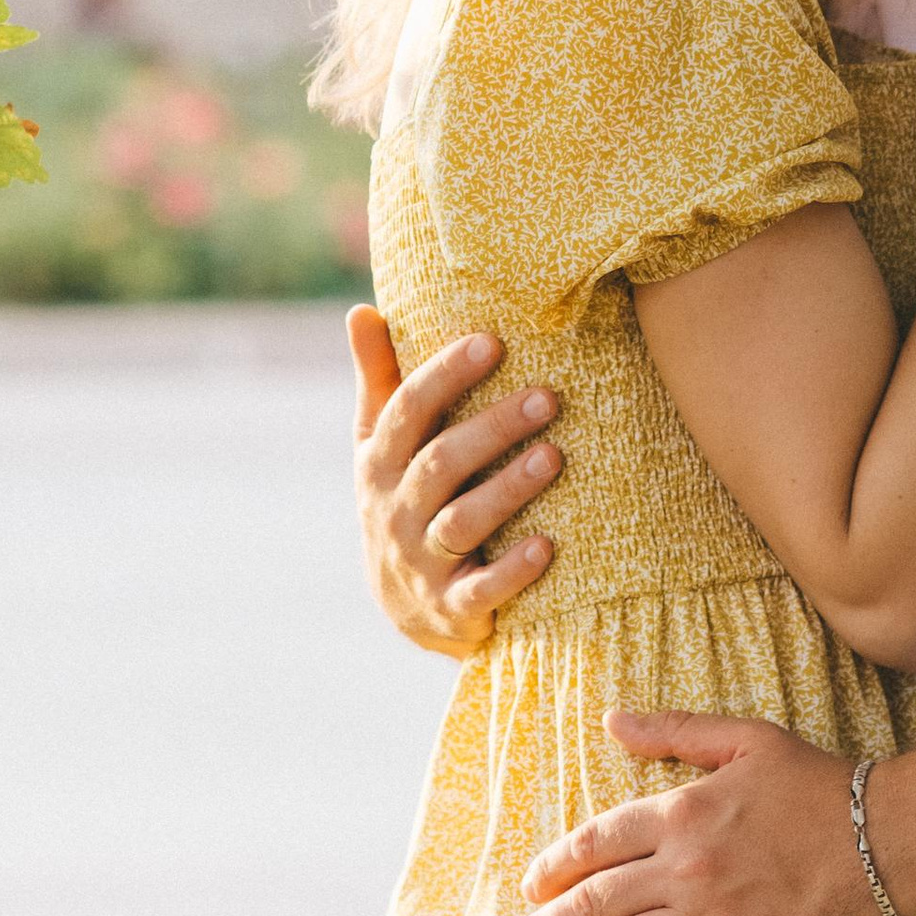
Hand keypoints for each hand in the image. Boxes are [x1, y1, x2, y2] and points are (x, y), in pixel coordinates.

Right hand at [348, 307, 559, 657]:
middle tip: (547, 397)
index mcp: (379, 464)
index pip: (408, 412)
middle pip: (440, 463)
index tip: (492, 342)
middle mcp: (394, 511)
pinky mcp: (452, 606)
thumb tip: (360, 309)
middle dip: (492, 428)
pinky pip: (481, 589)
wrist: (404, 606)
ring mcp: (421, 561)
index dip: (446, 376)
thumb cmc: (402, 499)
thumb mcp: (380, 446)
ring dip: (507, 490)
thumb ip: (380, 380)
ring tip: (554, 457)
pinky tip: (547, 546)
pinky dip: (513, 570)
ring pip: (462, 522)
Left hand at [511, 709, 887, 915]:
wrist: (889, 839)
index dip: (553, 868)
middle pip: (595, 902)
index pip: (594, 843)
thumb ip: (673, 731)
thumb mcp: (745, 739)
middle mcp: (687, 869)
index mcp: (682, 812)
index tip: (530, 885)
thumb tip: (612, 720)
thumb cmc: (817, 786)